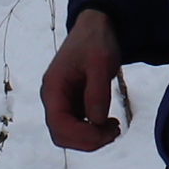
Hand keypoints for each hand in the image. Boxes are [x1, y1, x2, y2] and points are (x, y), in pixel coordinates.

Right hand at [40, 8, 125, 152]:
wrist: (95, 28)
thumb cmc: (96, 41)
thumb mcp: (101, 62)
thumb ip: (97, 92)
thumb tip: (96, 121)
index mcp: (54, 88)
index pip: (58, 125)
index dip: (81, 136)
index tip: (106, 132)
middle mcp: (53, 98)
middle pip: (62, 135)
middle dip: (88, 140)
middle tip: (114, 131)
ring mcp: (62, 102)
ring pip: (69, 135)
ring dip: (92, 138)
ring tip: (114, 127)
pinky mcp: (72, 104)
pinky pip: (78, 127)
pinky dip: (93, 131)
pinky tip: (109, 123)